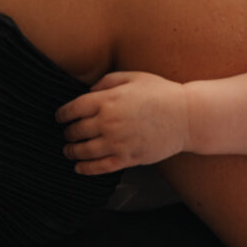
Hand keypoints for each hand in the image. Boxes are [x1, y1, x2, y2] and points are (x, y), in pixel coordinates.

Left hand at [55, 71, 188, 174]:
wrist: (186, 116)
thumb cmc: (161, 92)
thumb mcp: (134, 77)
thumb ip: (107, 81)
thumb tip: (88, 92)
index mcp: (108, 99)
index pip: (74, 108)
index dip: (62, 114)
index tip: (60, 117)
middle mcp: (108, 122)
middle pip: (76, 130)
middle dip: (68, 132)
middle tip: (66, 133)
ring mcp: (117, 142)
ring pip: (84, 151)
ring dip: (71, 151)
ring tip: (68, 150)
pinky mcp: (127, 158)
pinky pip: (99, 167)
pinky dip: (85, 169)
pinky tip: (79, 167)